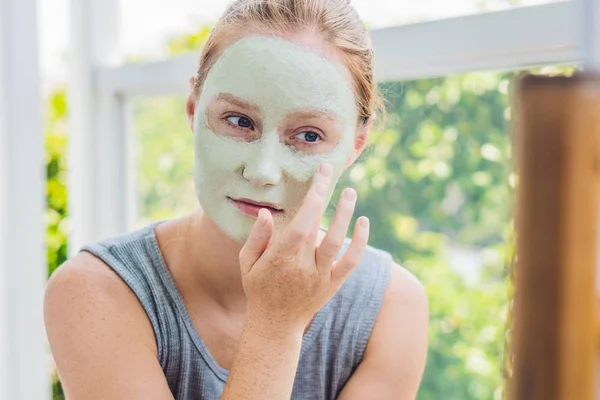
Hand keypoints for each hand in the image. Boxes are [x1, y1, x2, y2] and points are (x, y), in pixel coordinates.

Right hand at [238, 163, 369, 337]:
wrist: (276, 325)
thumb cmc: (258, 288)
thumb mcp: (247, 262)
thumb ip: (257, 237)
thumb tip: (266, 212)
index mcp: (280, 259)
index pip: (301, 225)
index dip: (312, 201)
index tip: (318, 179)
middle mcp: (303, 267)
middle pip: (319, 226)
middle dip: (325, 196)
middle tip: (330, 171)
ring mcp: (321, 277)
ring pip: (336, 242)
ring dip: (346, 215)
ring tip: (350, 191)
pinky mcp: (333, 284)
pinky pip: (351, 262)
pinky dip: (359, 242)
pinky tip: (363, 221)